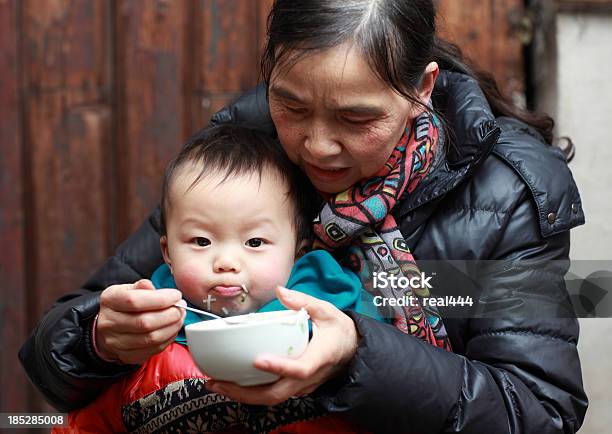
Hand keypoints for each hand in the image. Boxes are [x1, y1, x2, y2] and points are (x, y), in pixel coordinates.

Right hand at [95, 279, 185, 363]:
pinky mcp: (128, 356)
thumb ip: (141, 286)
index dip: (160, 299)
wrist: (109, 327)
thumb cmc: (124, 305)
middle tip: (181, 307)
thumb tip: (151, 286)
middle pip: (144, 322)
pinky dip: (169, 338)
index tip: (176, 295)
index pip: (134, 301)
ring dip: (172, 327)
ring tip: (180, 316)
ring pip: (151, 338)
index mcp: (110, 300)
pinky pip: (154, 349)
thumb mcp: (128, 289)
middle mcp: (110, 323)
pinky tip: (173, 328)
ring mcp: (117, 343)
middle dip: (170, 314)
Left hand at [207, 286, 358, 404]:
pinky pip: (271, 395)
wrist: (352, 351)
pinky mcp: (294, 388)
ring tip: (216, 383)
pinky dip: (250, 393)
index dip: (279, 366)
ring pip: (270, 399)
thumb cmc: (339, 332)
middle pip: (276, 393)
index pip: (299, 368)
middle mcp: (309, 378)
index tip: (258, 360)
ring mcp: (301, 387)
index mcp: (319, 357)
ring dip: (242, 395)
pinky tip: (231, 383)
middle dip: (245, 392)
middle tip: (218, 381)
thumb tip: (281, 291)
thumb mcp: (327, 311)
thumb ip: (304, 301)